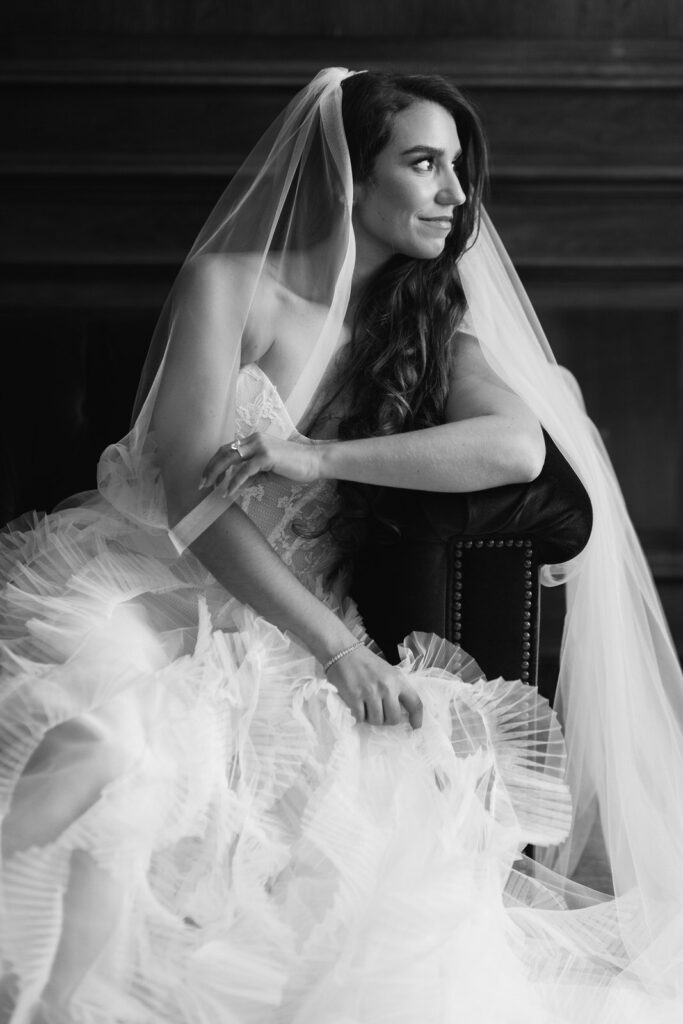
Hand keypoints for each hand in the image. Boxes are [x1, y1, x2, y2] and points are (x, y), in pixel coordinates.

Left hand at [200, 432, 322, 496]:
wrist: (315, 462)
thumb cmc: (295, 467)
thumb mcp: (269, 471)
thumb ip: (253, 475)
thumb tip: (238, 484)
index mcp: (254, 440)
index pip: (227, 449)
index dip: (215, 463)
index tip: (208, 478)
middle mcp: (254, 439)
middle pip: (223, 452)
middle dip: (210, 468)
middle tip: (202, 484)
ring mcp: (260, 446)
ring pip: (230, 458)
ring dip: (217, 474)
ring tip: (210, 487)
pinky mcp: (267, 456)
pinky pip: (245, 471)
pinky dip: (234, 482)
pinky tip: (229, 492)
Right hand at [326, 645, 422, 729]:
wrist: (343, 652)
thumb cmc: (366, 662)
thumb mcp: (388, 672)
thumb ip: (396, 689)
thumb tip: (402, 711)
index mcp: (398, 680)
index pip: (415, 703)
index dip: (417, 718)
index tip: (415, 727)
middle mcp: (387, 687)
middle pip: (394, 718)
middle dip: (388, 721)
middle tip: (381, 715)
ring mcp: (370, 692)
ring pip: (377, 721)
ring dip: (372, 719)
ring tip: (367, 709)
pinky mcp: (354, 697)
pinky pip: (361, 718)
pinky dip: (359, 716)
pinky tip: (357, 707)